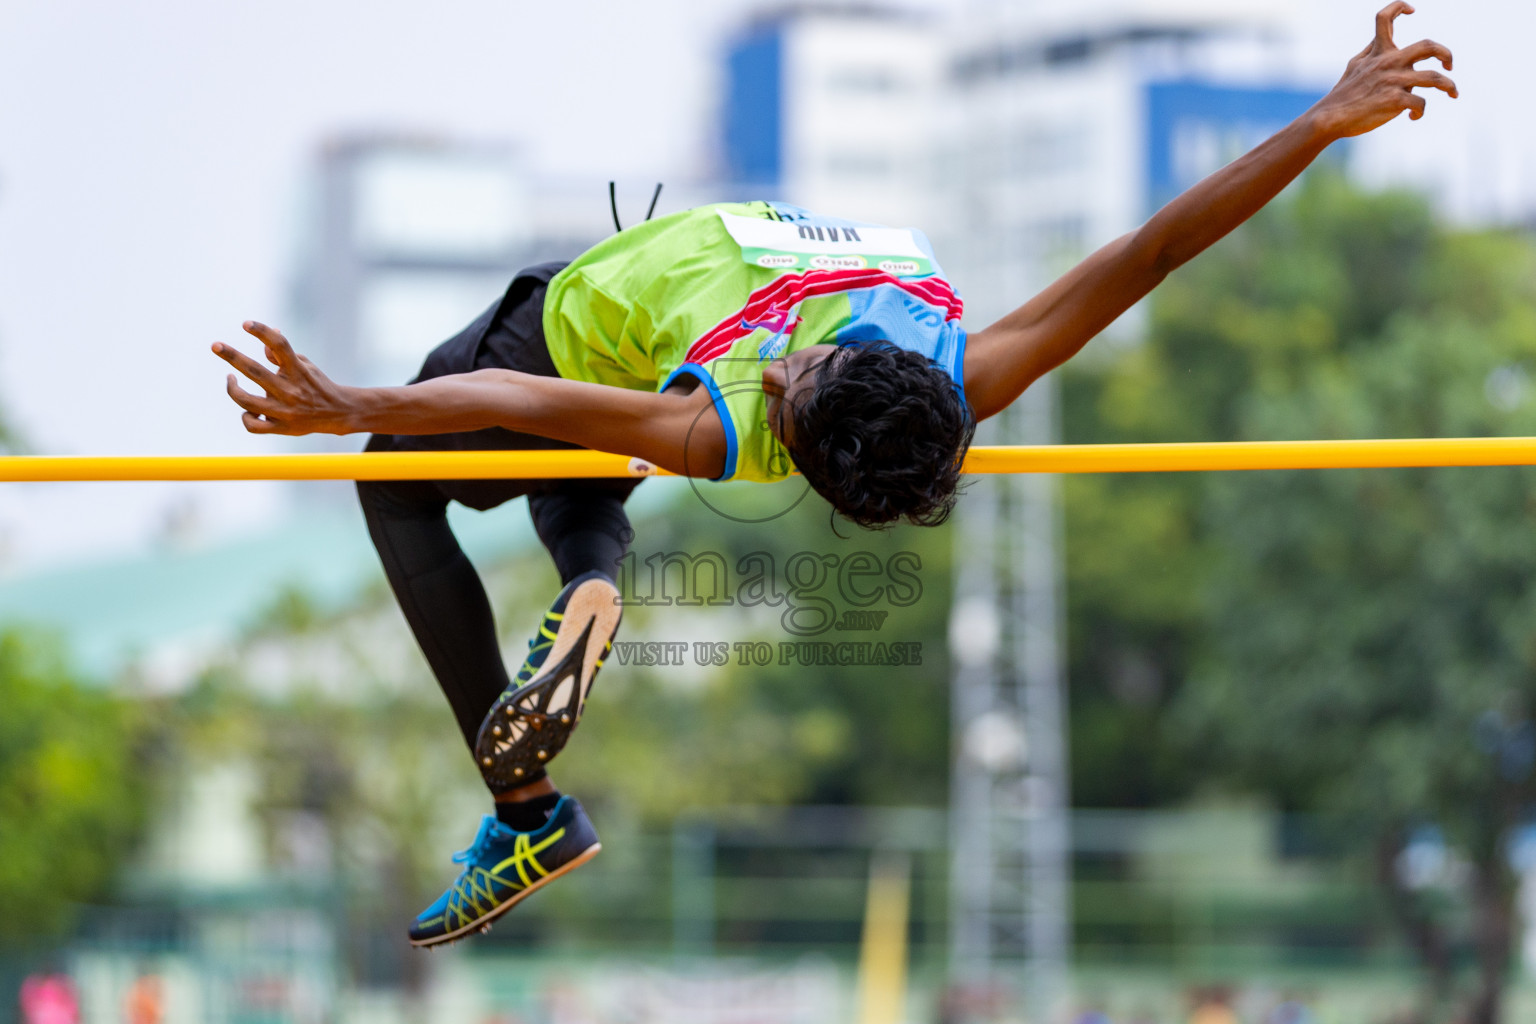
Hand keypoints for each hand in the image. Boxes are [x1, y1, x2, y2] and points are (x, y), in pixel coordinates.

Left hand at [212, 321, 356, 434]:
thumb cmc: (317, 385)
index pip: (280, 345)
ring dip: (233, 389)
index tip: (246, 324)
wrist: (338, 413)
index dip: (262, 332)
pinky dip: (246, 416)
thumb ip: (282, 354)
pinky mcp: (282, 428)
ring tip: (231, 379)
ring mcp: (285, 411)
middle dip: (232, 356)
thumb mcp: (305, 365)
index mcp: (298, 371)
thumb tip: (264, 340)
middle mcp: (290, 390)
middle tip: (215, 345)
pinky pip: (254, 425)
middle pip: (255, 371)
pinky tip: (248, 410)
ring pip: (246, 401)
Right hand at [1313, 3, 1456, 139]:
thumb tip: (1380, 38)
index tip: (1411, 10)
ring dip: (1449, 86)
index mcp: (1378, 53)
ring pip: (1434, 78)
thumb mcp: (1354, 66)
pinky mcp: (1394, 101)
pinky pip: (1420, 103)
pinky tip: (1413, 116)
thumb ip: (1371, 51)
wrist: (1329, 119)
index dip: (1399, 7)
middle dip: (1446, 54)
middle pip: (1427, 46)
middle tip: (1449, 65)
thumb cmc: (1342, 94)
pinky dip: (1420, 111)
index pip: (1385, 19)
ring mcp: (1392, 81)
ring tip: (1453, 94)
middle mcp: (1388, 63)